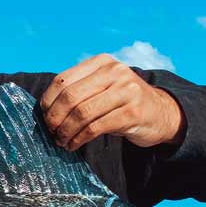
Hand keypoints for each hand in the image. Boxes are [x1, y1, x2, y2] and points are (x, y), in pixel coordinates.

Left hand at [40, 54, 185, 150]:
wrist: (161, 112)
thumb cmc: (122, 102)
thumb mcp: (102, 87)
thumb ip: (79, 90)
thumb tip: (44, 110)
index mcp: (102, 62)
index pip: (63, 80)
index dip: (48, 101)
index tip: (44, 116)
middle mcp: (115, 72)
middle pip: (70, 97)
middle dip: (54, 118)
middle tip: (51, 131)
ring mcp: (126, 91)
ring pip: (82, 113)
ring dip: (66, 131)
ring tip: (61, 141)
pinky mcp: (132, 112)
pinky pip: (95, 128)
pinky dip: (79, 139)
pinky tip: (73, 145)